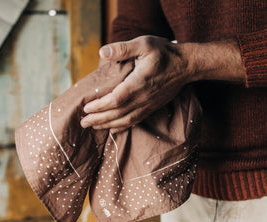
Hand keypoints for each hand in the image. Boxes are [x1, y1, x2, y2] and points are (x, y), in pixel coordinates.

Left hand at [81, 36, 244, 133]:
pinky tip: (113, 130)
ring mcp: (148, 105)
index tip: (86, 108)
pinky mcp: (151, 108)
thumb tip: (101, 52)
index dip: (100, 106)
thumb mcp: (144, 44)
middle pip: (118, 113)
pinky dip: (123, 127)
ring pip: (126, 120)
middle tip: (83, 122)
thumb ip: (123, 49)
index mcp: (139, 83)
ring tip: (93, 126)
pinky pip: (135, 121)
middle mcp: (143, 98)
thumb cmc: (164, 53)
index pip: (116, 99)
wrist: (185, 66)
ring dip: (108, 125)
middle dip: (99, 119)